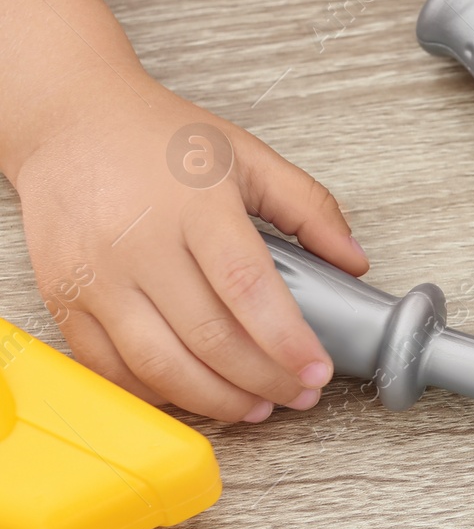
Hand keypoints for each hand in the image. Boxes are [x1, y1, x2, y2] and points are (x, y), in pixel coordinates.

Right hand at [8, 65, 369, 421]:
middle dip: (264, 380)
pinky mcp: (64, 298)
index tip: (317, 370)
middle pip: (209, 337)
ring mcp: (96, 276)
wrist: (69, 122)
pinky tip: (195, 393)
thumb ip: (309, 207)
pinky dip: (156, 394)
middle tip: (299, 394)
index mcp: (195, 206)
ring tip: (256, 405)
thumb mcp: (247, 156)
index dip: (286, 340)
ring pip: (159, 365)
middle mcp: (139, 243)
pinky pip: (109, 367)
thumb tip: (354, 261)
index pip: (247, 287)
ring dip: (216, 400)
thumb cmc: (157, 139)